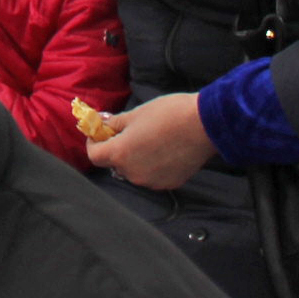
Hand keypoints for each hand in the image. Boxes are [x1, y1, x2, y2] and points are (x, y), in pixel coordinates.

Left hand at [85, 93, 217, 192]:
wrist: (204, 125)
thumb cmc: (168, 115)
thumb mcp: (136, 114)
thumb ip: (115, 124)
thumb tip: (102, 124)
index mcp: (120, 154)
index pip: (94, 155)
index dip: (93, 143)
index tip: (99, 133)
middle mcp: (133, 173)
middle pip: (115, 164)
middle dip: (117, 149)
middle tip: (127, 132)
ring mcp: (151, 181)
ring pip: (134, 171)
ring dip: (135, 158)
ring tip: (150, 139)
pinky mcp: (169, 184)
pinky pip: (152, 175)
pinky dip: (152, 165)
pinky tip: (164, 149)